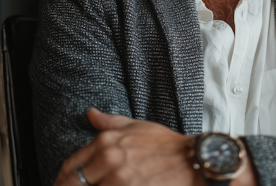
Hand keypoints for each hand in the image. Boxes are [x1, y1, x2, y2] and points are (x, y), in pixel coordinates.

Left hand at [54, 109, 256, 185]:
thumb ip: (111, 122)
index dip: (63, 180)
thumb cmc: (167, 145)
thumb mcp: (139, 127)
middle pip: (74, 184)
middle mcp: (110, 159)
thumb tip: (91, 114)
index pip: (71, 166)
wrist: (194, 160)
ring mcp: (120, 178)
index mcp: (107, 141)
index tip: (64, 184)